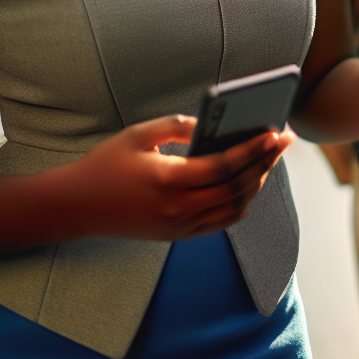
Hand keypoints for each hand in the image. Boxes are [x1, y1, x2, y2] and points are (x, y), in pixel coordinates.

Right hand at [56, 114, 291, 240]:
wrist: (75, 207)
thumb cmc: (105, 165)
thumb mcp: (138, 135)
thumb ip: (177, 125)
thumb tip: (211, 123)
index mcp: (169, 179)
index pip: (226, 165)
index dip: (255, 149)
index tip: (276, 133)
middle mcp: (178, 207)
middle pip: (237, 187)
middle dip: (265, 162)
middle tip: (283, 143)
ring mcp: (179, 225)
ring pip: (233, 207)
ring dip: (256, 183)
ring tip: (267, 160)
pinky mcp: (177, 235)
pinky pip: (219, 223)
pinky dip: (240, 205)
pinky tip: (248, 188)